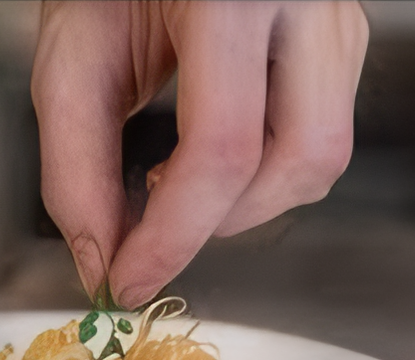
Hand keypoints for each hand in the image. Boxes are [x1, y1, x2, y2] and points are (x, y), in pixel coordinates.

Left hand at [32, 1, 368, 308]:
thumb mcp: (72, 54)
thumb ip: (75, 165)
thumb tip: (100, 259)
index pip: (223, 147)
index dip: (172, 235)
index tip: (128, 279)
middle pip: (304, 158)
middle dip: (225, 219)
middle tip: (159, 225)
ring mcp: (336, 17)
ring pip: (324, 154)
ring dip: (248, 198)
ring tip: (178, 180)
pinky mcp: (341, 37)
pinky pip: (321, 131)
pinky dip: (263, 169)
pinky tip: (213, 155)